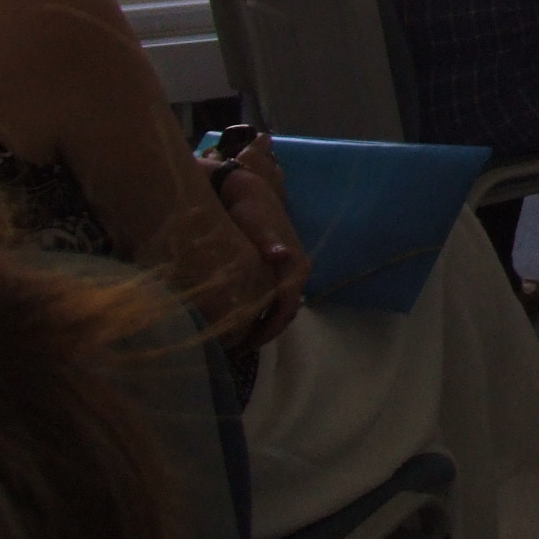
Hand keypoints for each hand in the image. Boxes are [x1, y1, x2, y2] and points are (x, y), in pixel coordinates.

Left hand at [209, 138, 309, 343]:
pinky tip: (246, 315)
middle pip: (286, 312)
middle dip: (266, 331)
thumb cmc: (250, 211)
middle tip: (239, 347)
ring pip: (282, 306)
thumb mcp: (257, 226)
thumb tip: (283, 256)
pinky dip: (265, 311)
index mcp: (296, 267)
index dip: (268, 329)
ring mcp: (292, 269)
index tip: (246, 344)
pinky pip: (277, 297)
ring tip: (241, 336)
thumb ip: (269, 242)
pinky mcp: (282, 267)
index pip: (286, 309)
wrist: (250, 192)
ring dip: (266, 323)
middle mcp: (299, 270)